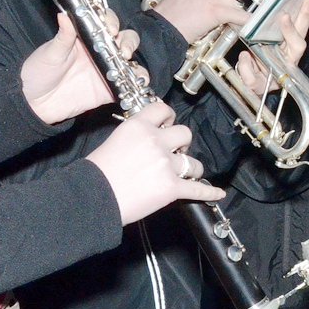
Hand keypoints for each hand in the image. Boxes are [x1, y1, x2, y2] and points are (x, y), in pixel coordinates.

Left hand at [23, 12, 139, 124]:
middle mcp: (99, 52)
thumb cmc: (38, 72)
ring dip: (136, 63)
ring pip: (130, 62)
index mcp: (85, 38)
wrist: (33, 103)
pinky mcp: (108, 90)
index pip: (105, 24)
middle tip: (124, 51)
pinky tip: (137, 83)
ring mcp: (106, 70)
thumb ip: (63, 36)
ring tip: (131, 69)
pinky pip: (128, 84)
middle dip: (129, 43)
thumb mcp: (50, 52)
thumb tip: (64, 14)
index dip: (112, 23)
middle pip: (124, 40)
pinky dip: (137, 83)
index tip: (111, 30)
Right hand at [85, 100, 221, 223]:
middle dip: (182, 144)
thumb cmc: (97, 173)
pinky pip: (198, 190)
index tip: (169, 124)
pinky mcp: (172, 187)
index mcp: (139, 126)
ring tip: (185, 174)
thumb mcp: (114, 141)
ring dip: (191, 169)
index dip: (169, 117)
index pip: (163, 110)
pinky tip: (217, 193)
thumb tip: (151, 139)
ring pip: (194, 162)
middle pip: (185, 133)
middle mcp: (155, 141)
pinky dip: (209, 193)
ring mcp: (166, 164)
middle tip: (175, 152)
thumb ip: (136, 136)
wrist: (91, 198)